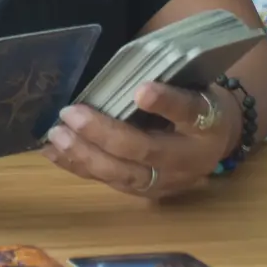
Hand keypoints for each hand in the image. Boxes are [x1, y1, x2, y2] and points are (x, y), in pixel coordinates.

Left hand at [42, 82, 240, 199]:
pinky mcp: (145, 192)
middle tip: (71, 114)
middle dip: (104, 134)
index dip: (165, 101)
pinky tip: (52, 152)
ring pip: (123, 174)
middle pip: (144, 150)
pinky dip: (78, 166)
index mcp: (205, 124)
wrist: (214, 142)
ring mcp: (165, 181)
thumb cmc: (196, 102)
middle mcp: (186, 159)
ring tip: (56, 135)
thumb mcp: (194, 85)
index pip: (187, 110)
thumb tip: (130, 75)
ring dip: (85, 155)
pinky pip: (109, 181)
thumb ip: (167, 80)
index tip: (141, 90)